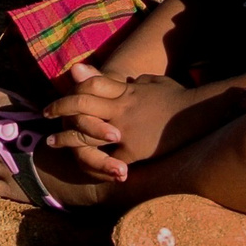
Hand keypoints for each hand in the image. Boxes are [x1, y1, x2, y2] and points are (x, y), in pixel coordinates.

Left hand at [45, 67, 191, 178]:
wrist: (199, 115)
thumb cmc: (178, 98)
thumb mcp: (153, 82)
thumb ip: (133, 82)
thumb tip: (127, 80)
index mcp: (124, 91)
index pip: (90, 84)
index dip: (73, 87)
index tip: (61, 91)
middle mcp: (119, 108)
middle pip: (80, 105)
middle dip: (60, 109)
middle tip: (45, 113)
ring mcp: (124, 130)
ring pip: (86, 133)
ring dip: (66, 138)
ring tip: (53, 142)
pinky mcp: (134, 151)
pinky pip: (108, 159)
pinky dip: (97, 164)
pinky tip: (83, 165)